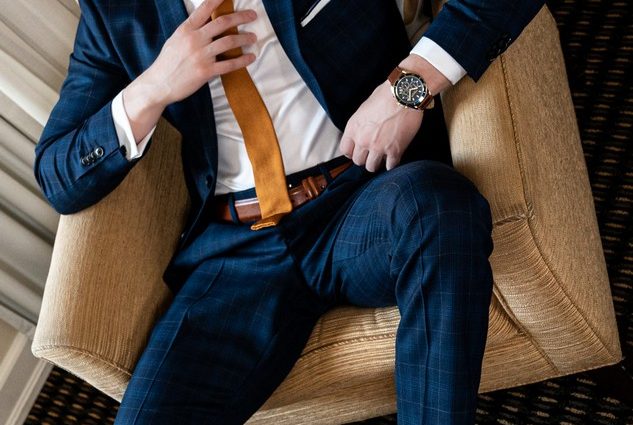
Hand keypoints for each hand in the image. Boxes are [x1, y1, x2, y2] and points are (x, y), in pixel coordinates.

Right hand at [142, 0, 257, 106]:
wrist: (159, 84)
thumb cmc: (167, 62)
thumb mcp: (176, 40)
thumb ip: (191, 31)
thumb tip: (205, 24)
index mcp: (186, 29)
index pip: (204, 9)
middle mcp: (194, 39)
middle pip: (222, 22)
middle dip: (241, 17)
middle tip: (253, 15)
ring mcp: (201, 55)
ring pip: (228, 42)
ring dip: (244, 38)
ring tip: (253, 37)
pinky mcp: (206, 71)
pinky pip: (229, 64)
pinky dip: (242, 60)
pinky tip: (251, 58)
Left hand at [338, 80, 423, 171]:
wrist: (404, 95)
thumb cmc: (386, 95)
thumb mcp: (364, 108)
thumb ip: (361, 124)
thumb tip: (364, 130)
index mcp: (353, 128)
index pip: (345, 150)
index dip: (351, 152)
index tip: (357, 151)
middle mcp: (363, 140)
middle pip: (358, 161)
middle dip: (364, 158)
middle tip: (371, 154)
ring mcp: (378, 147)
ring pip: (371, 167)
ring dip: (377, 163)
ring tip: (382, 158)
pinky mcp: (394, 151)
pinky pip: (390, 166)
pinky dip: (392, 163)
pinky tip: (394, 157)